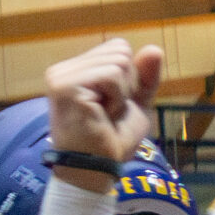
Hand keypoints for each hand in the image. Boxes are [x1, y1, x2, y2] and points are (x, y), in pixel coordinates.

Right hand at [44, 39, 163, 170]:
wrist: (98, 167)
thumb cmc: (112, 139)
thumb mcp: (136, 101)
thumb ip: (145, 75)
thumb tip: (153, 48)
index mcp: (75, 70)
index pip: (117, 47)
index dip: (127, 77)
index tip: (111, 104)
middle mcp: (63, 70)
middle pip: (119, 50)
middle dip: (125, 84)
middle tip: (106, 111)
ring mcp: (60, 77)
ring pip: (118, 62)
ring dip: (120, 93)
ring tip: (102, 114)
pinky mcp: (64, 86)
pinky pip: (111, 75)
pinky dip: (115, 98)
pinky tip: (100, 115)